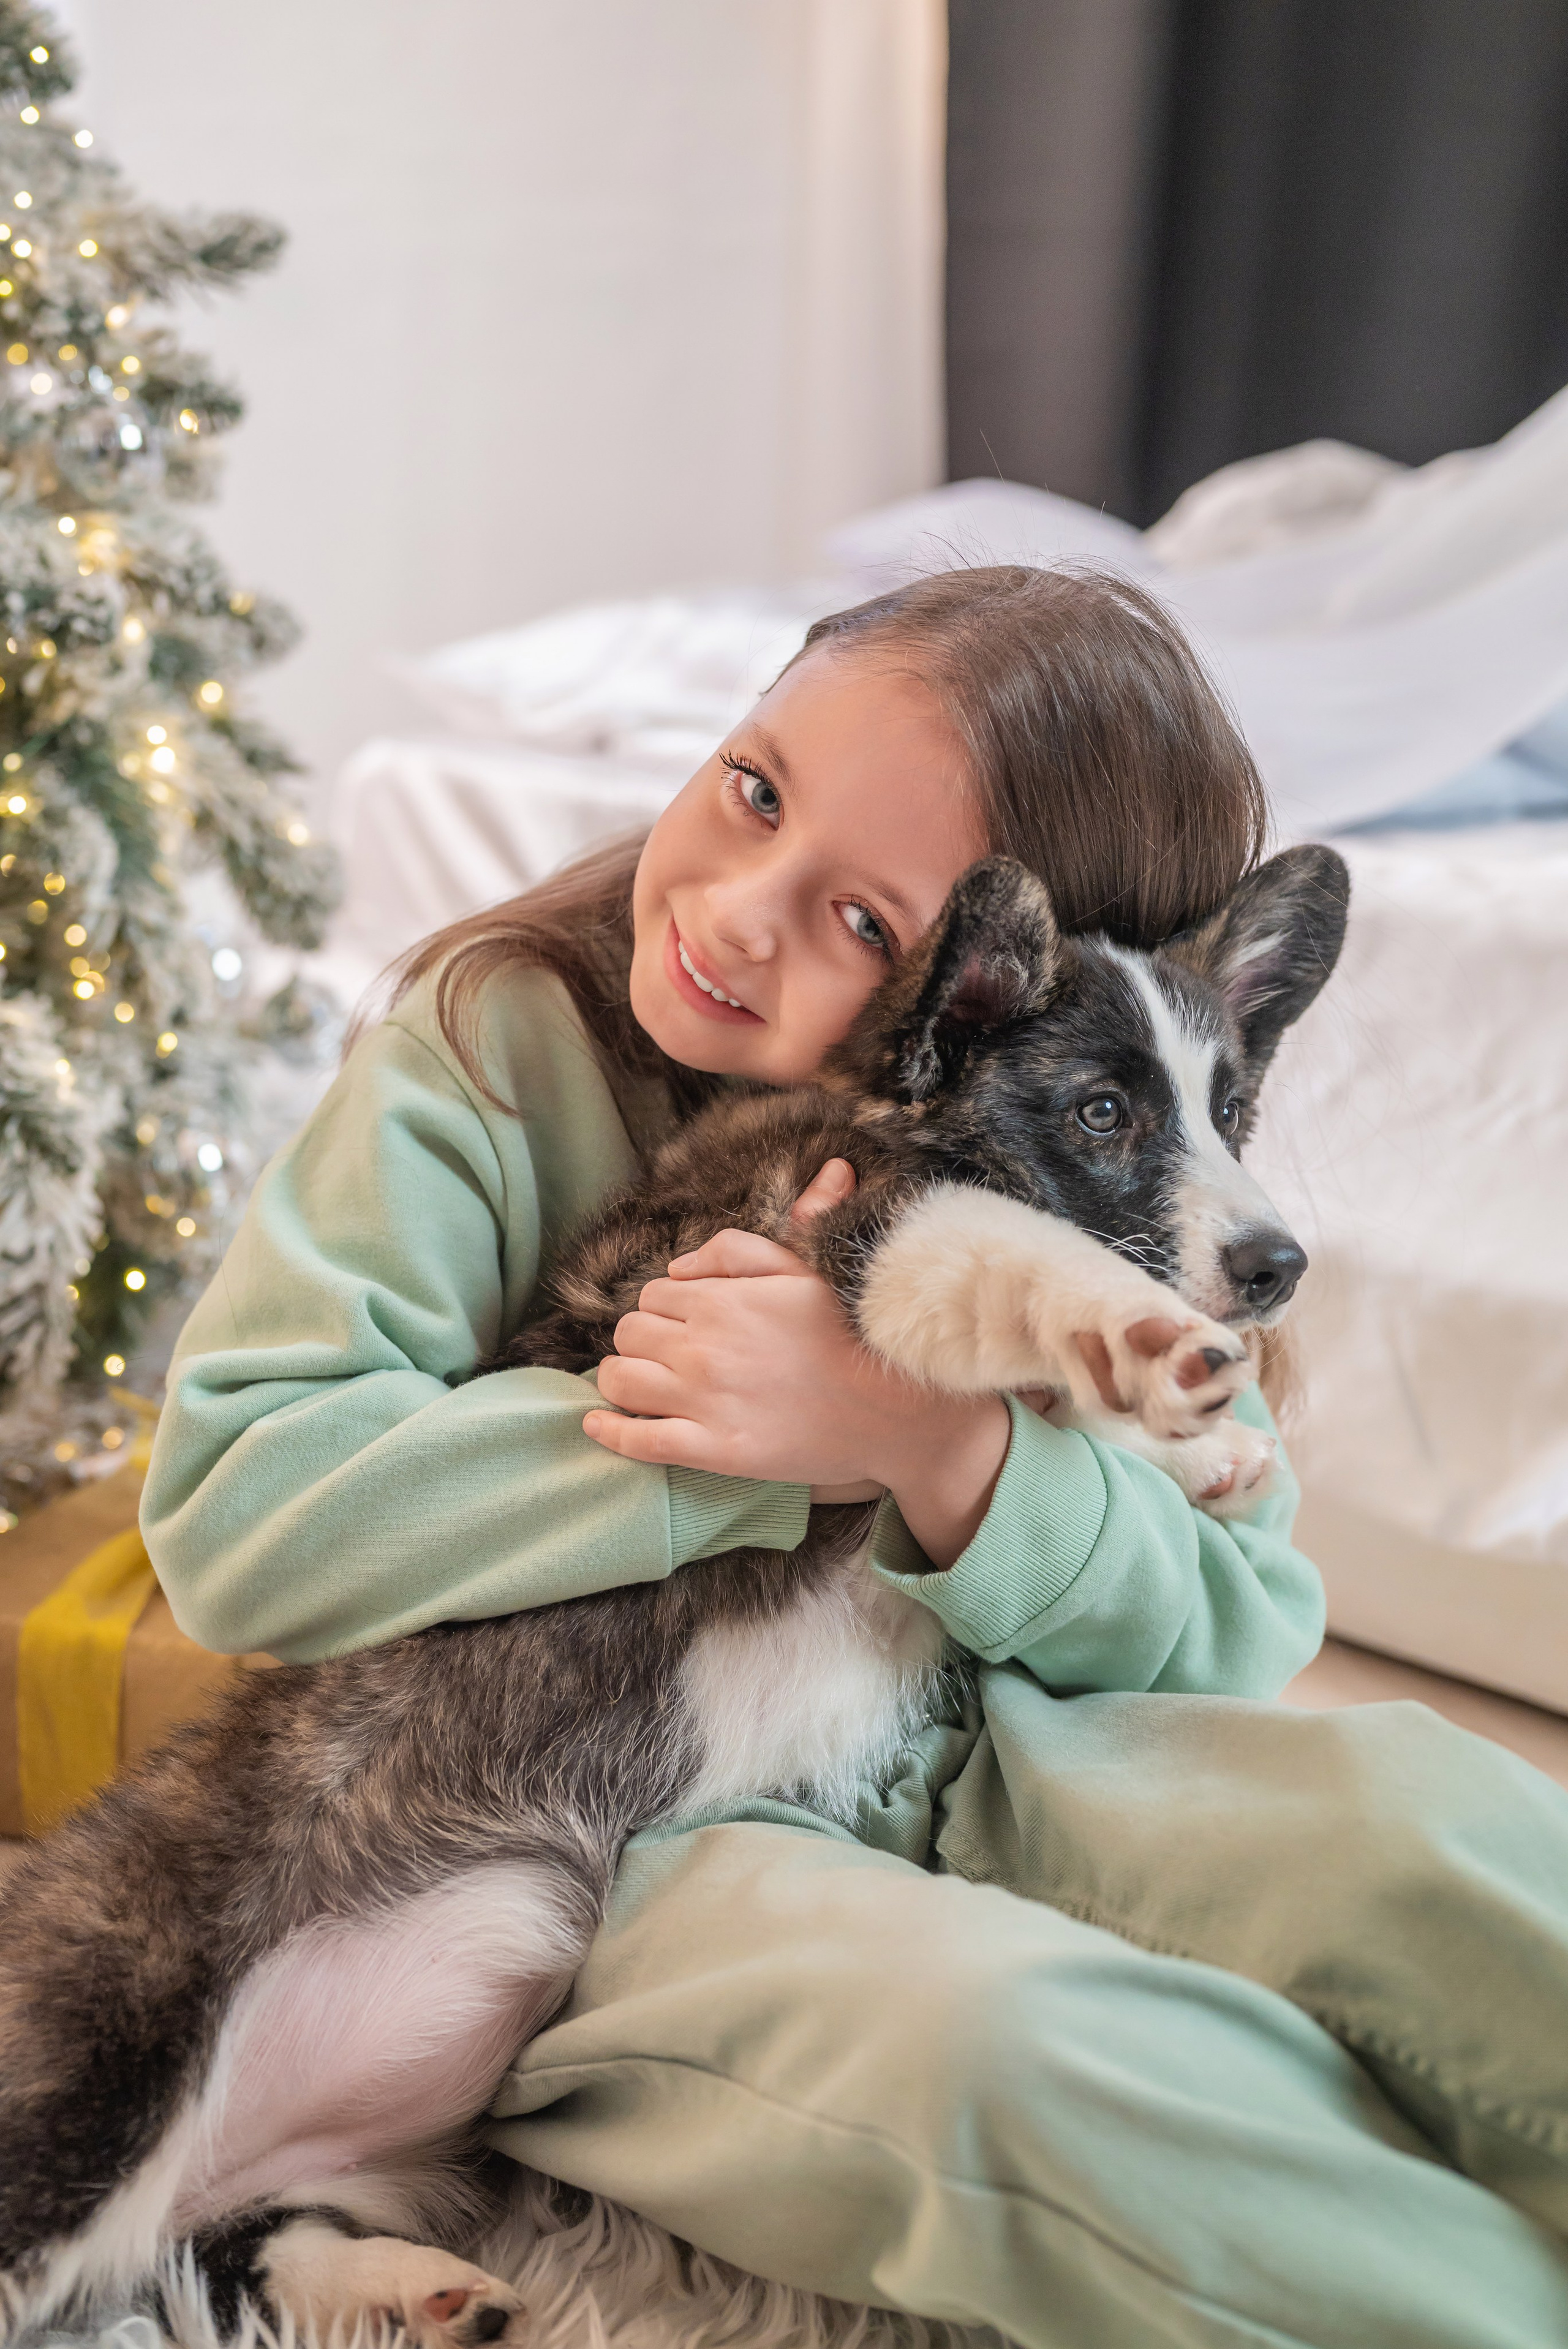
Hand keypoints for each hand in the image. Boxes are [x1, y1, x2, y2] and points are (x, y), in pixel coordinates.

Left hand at [582, 1159, 1010, 1564]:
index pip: (653, 1293)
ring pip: (619, 1380)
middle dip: (643, 1339)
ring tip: (642, 1384)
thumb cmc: (852, 1335)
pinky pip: (638, 1441)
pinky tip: (598, 1424)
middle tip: (671, 1353)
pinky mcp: (714, 1450)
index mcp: (721, 1299)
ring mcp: (705, 1401)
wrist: (896, 1407)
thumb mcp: (804, 1271)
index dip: (667, 1306)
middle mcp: (703, 1347)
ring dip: (622, 1378)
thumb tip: (679, 1264)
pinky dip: (608, 1432)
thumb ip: (740, 1251)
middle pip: (629, 1333)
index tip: (689, 1321)